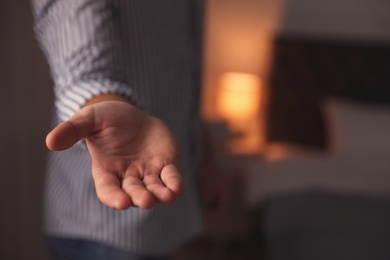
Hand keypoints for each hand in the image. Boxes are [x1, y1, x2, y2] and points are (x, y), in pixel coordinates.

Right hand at [46, 100, 182, 209]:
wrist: (132, 114)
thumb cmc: (107, 118)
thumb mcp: (88, 119)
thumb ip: (72, 130)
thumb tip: (50, 142)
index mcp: (106, 170)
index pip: (108, 190)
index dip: (114, 197)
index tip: (121, 202)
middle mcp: (128, 176)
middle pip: (133, 192)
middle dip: (139, 197)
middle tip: (145, 200)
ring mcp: (148, 172)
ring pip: (154, 189)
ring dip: (160, 195)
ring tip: (166, 197)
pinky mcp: (166, 165)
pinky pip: (171, 178)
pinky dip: (174, 184)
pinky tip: (176, 188)